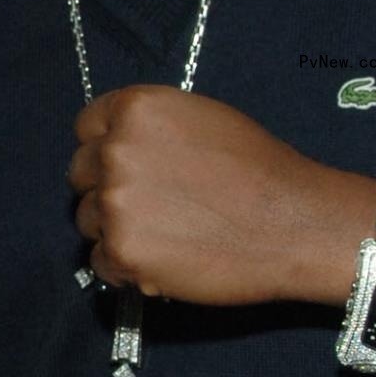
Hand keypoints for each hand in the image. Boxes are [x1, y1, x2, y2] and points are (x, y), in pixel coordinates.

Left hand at [69, 87, 375, 306]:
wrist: (294, 224)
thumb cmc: (261, 170)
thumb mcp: (202, 120)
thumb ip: (152, 128)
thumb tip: (118, 146)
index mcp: (136, 110)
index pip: (86, 127)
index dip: (104, 147)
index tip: (122, 166)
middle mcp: (116, 150)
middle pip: (81, 173)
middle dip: (106, 189)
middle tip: (149, 206)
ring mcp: (115, 203)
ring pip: (88, 220)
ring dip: (115, 230)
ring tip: (165, 235)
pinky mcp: (122, 252)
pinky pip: (100, 262)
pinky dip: (125, 266)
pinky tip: (162, 260)